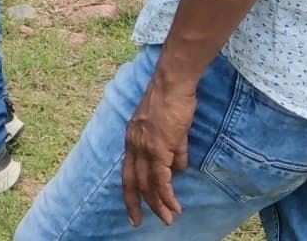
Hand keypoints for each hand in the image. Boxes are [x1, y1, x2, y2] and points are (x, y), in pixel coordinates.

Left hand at [122, 72, 197, 226]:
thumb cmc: (172, 101)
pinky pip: (161, 178)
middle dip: (136, 204)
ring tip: (168, 218)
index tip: (132, 208)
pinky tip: (174, 206)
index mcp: (132, 139)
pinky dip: (167, 194)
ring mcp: (144, 147)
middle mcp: (133, 145)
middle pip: (132, 181)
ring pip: (148, 184)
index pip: (128, 171)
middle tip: (139, 222)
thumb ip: (174, 150)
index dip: (130, 191)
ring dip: (159, 204)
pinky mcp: (158, 147)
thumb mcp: (170, 129)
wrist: (172, 84)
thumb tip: (179, 168)